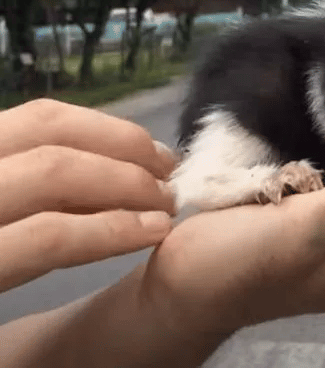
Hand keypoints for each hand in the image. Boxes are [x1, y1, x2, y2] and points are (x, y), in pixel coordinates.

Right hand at [0, 99, 176, 292]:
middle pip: (49, 133)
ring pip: (53, 172)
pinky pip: (47, 237)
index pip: (38, 118)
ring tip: (167, 206)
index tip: (153, 152)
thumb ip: (31, 192)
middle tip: (170, 177)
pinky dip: (109, 230)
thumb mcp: (7, 210)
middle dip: (124, 149)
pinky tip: (150, 234)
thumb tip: (106, 173)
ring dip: (126, 183)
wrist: (2, 344)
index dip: (106, 129)